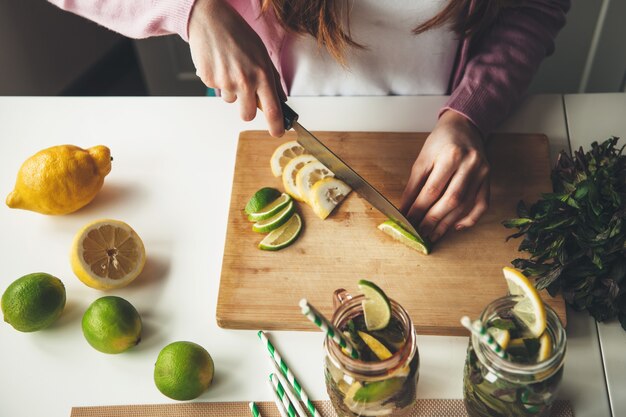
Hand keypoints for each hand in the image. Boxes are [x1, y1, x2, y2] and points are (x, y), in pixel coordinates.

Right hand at [188, 0, 286, 136]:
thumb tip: (280, 99)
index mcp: (262, 74)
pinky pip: (218, 90)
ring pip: (231, 101)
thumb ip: (272, 78)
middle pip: (247, 115)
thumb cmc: (238, 34)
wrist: (210, 20)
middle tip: (246, 93)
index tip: (278, 132)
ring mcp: (225, 82)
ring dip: (232, 90)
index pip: (272, 109)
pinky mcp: (209, 80)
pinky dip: (219, 80)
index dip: (276, 126)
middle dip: (247, 109)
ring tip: (230, 67)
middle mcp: (244, 81)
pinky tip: (219, 64)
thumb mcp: (262, 53)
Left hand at [400, 110, 489, 241]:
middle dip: (433, 220)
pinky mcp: (488, 180)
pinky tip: (456, 227)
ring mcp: (482, 173)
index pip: (432, 190)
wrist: (464, 127)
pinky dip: (470, 219)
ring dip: (448, 224)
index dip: (418, 209)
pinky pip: (482, 205)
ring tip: (433, 234)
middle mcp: (470, 164)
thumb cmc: (440, 142)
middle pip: (451, 200)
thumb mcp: (422, 159)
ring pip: (465, 205)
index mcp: (450, 156)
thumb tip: (405, 209)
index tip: (408, 222)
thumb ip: (414, 185)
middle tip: (420, 233)